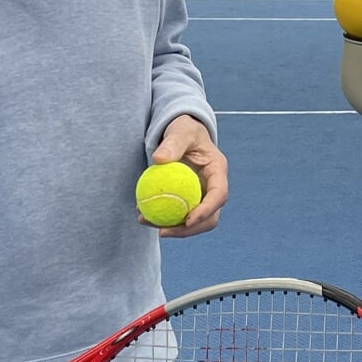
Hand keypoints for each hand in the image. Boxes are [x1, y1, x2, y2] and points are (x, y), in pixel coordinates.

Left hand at [148, 114, 227, 238]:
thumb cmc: (184, 130)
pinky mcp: (188, 200)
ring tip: (146, 222)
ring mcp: (202, 196)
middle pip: (210, 217)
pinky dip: (162, 218)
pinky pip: (178, 214)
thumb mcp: (181, 131)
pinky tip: (142, 215)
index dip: (206, 211)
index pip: (219, 195)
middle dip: (189, 230)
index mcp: (218, 171)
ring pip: (193, 221)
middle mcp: (213, 187)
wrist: (181, 135)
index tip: (187, 220)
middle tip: (163, 231)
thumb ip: (172, 143)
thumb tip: (159, 159)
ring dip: (173, 228)